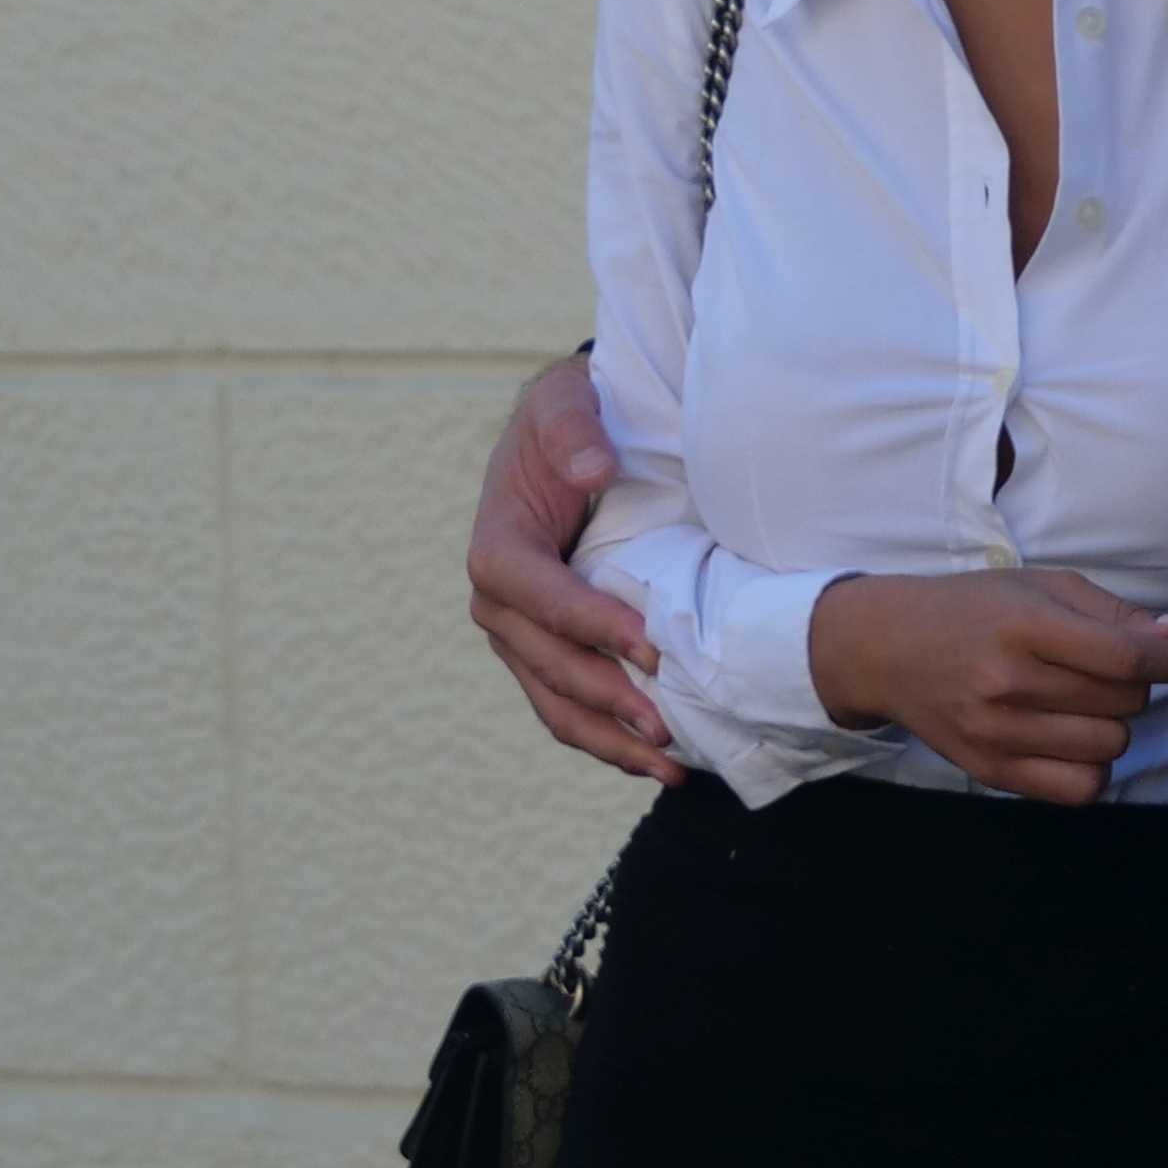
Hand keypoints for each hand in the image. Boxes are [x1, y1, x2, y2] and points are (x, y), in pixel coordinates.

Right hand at [466, 354, 677, 784]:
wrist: (571, 444)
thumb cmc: (570, 421)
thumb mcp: (565, 402)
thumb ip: (572, 430)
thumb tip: (590, 470)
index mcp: (497, 544)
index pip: (534, 594)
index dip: (586, 624)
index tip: (648, 646)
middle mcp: (498, 601)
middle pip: (546, 663)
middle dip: (606, 697)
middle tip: (667, 723)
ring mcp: (520, 636)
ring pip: (556, 703)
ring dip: (609, 740)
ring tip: (671, 766)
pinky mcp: (546, 657)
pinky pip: (569, 708)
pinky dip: (609, 739)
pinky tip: (658, 761)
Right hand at [807, 571, 1167, 806]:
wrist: (886, 648)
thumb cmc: (973, 608)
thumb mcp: (1041, 588)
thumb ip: (1116, 614)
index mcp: (1025, 624)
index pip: (1128, 654)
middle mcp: (1009, 682)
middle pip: (1126, 702)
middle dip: (1135, 684)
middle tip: (1101, 667)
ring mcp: (997, 733)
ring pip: (1111, 747)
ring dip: (1113, 725)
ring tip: (1079, 702)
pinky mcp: (990, 771)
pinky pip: (1080, 789)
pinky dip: (1093, 768)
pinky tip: (1072, 740)